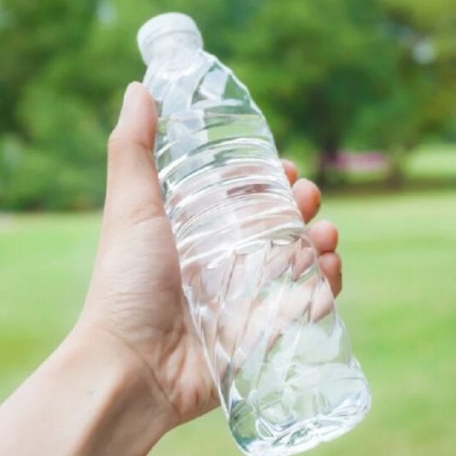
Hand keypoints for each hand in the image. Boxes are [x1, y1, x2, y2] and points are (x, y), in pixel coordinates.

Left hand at [74, 82, 342, 427]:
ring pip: (302, 264)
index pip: (247, 200)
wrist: (131, 367)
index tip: (285, 169)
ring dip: (322, 244)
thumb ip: (134, 150)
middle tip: (308, 199)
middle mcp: (226, 265)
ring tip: (325, 237)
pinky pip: (308, 307)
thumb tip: (141, 87)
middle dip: (304, 208)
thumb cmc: (126, 287)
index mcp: (199, 235)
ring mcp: (249, 301)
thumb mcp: (131, 210)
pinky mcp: (266, 336)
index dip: (272, 181)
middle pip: (281, 228)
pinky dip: (327, 288)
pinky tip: (329, 272)